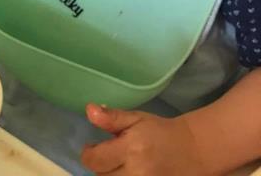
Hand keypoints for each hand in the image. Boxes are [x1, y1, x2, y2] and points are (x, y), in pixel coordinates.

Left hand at [81, 103, 208, 175]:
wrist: (191, 150)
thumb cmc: (159, 131)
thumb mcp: (136, 118)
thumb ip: (111, 117)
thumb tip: (89, 110)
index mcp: (130, 149)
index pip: (95, 160)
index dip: (88, 153)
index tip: (92, 146)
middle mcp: (135, 172)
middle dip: (100, 165)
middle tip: (108, 154)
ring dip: (110, 174)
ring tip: (118, 163)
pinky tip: (127, 170)